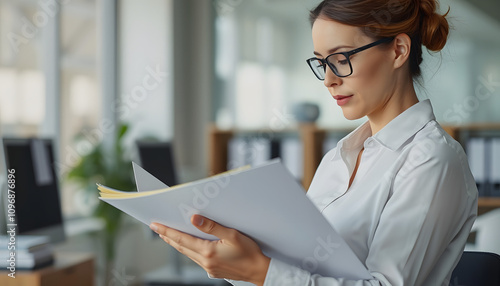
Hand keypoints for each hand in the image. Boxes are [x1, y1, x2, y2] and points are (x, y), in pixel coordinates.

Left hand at [150, 215, 270, 285]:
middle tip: (157, 228)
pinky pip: (196, 259)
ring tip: (168, 236)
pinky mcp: (213, 271)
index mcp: (208, 252)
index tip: (155, 225)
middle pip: (181, 248)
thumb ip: (212, 226)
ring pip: (187, 254)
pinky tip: (188, 246)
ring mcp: (208, 268)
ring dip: (177, 244)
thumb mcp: (232, 234)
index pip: (181, 239)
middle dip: (168, 237)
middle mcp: (205, 262)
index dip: (167, 231)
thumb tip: (194, 219)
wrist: (259, 270)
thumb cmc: (249, 252)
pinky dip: (188, 250)